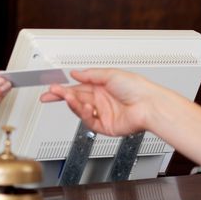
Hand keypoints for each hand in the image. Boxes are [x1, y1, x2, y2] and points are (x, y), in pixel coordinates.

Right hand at [39, 68, 164, 136]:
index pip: (76, 88)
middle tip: (51, 94)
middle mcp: (100, 100)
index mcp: (100, 87)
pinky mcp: (106, 126)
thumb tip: (75, 73)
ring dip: (72, 104)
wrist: (149, 105)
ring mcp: (102, 113)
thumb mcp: (110, 74)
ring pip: (80, 110)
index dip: (62, 89)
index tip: (51, 89)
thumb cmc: (137, 88)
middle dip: (62, 96)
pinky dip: (85, 114)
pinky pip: (90, 121)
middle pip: (75, 99)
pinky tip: (87, 107)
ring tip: (68, 97)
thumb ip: (89, 75)